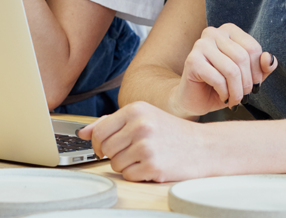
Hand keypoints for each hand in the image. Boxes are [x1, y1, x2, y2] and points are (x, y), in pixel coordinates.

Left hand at [77, 102, 211, 181]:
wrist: (204, 147)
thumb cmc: (172, 132)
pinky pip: (128, 175)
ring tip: (144, 156)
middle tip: (133, 151)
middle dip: (114, 154)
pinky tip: (151, 165)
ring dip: (126, 165)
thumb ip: (111, 123)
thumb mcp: (143, 117)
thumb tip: (82, 132)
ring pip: (115, 163)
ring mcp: (147, 146)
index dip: (98, 143)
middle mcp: (140, 125)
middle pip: (105, 149)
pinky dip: (136, 174)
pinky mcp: (153, 166)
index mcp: (135, 109)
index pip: (98, 131)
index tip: (105, 147)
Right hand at [170, 23, 278, 116]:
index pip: (253, 48)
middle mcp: (213, 33)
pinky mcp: (192, 60)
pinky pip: (218, 78)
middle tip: (244, 97)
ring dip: (237, 91)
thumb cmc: (222, 86)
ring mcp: (200, 45)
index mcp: (229, 30)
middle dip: (247, 83)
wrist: (195, 99)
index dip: (258, 71)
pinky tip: (223, 97)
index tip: (255, 85)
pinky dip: (224, 93)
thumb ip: (262, 67)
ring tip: (235, 100)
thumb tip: (269, 58)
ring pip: (231, 69)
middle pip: (242, 58)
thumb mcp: (248, 77)